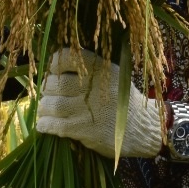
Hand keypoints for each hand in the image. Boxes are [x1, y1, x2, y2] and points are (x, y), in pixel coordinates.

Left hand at [36, 48, 162, 158]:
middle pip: (55, 84)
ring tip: (47, 110)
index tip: (54, 73)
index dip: (54, 65)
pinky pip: (54, 125)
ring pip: (51, 105)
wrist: (144, 129)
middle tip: (50, 95)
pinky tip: (45, 125)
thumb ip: (91, 71)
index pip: (66, 57)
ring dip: (44, 108)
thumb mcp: (114, 77)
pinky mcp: (84, 130)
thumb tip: (56, 72)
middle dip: (47, 90)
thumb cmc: (125, 102)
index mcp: (101, 69)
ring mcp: (88, 109)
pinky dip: (45, 124)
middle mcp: (93, 86)